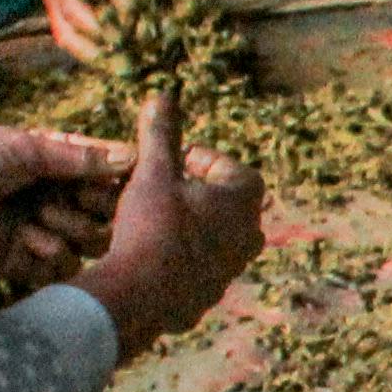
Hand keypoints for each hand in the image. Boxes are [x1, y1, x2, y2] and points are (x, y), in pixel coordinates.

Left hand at [0, 123, 129, 284]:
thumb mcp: (26, 149)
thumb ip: (79, 158)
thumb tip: (132, 156)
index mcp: (55, 165)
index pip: (106, 176)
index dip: (116, 183)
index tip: (115, 181)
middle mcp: (52, 198)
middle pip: (104, 214)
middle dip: (91, 208)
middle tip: (65, 201)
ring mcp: (39, 231)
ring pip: (87, 243)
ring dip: (68, 230)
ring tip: (38, 219)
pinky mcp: (22, 264)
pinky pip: (60, 267)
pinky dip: (50, 254)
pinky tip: (26, 241)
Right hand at [35, 0, 140, 64]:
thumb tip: (130, 16)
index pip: (75, 12)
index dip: (100, 28)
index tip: (126, 36)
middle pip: (66, 36)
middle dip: (96, 54)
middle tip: (127, 65)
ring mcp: (56, 7)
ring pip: (69, 43)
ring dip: (96, 57)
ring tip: (125, 66)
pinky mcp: (65, 15)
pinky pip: (76, 40)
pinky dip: (95, 49)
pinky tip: (120, 56)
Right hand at [77, 86, 265, 354]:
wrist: (142, 297)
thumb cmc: (152, 226)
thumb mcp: (153, 172)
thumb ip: (161, 135)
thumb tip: (162, 95)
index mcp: (244, 203)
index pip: (233, 169)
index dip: (201, 160)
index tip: (172, 161)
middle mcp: (249, 237)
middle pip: (226, 204)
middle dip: (196, 193)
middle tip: (164, 187)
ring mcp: (232, 270)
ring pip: (213, 237)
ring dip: (189, 224)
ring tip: (153, 218)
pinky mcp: (210, 296)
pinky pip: (198, 266)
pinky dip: (179, 255)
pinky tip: (148, 252)